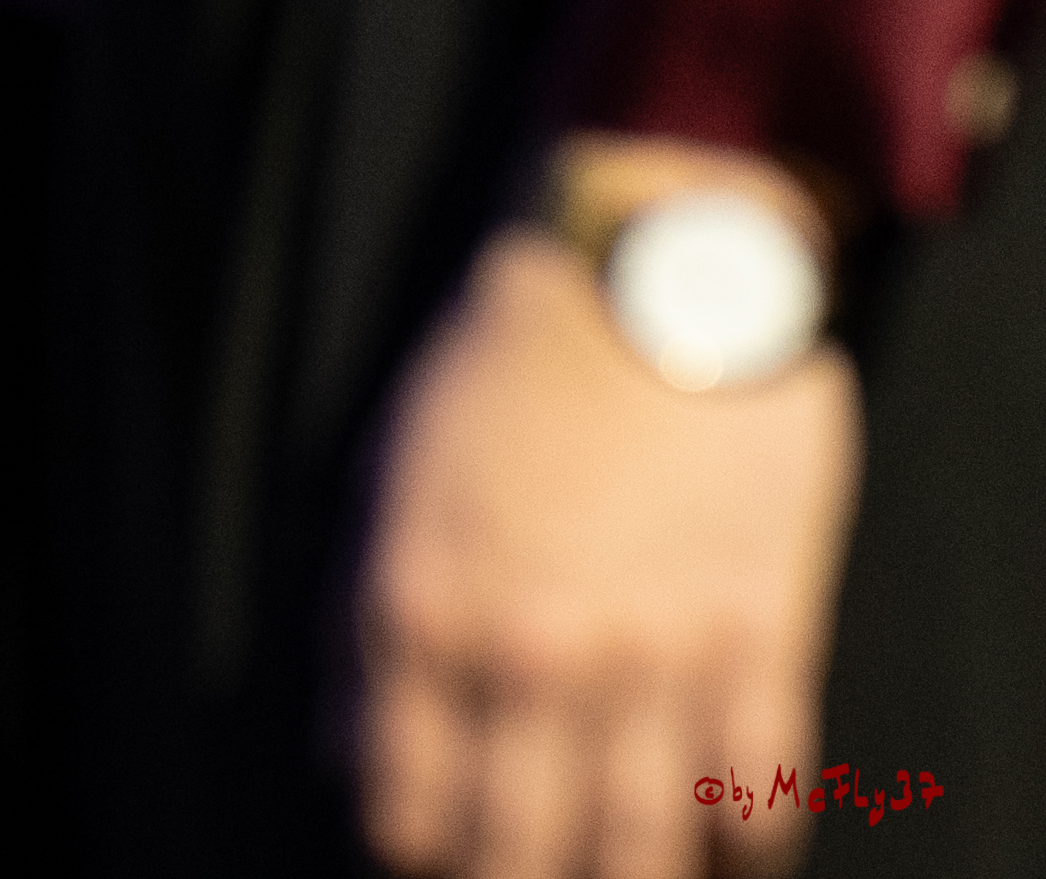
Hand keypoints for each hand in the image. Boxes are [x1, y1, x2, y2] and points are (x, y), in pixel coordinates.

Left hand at [347, 178, 856, 878]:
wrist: (647, 285)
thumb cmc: (498, 381)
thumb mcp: (383, 491)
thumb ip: (356, 633)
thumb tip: (340, 752)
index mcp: (423, 615)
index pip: (408, 805)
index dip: (417, 856)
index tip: (432, 862)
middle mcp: (535, 654)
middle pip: (522, 850)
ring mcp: (658, 653)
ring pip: (646, 848)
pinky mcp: (765, 634)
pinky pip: (762, 791)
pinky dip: (748, 840)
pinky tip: (729, 843)